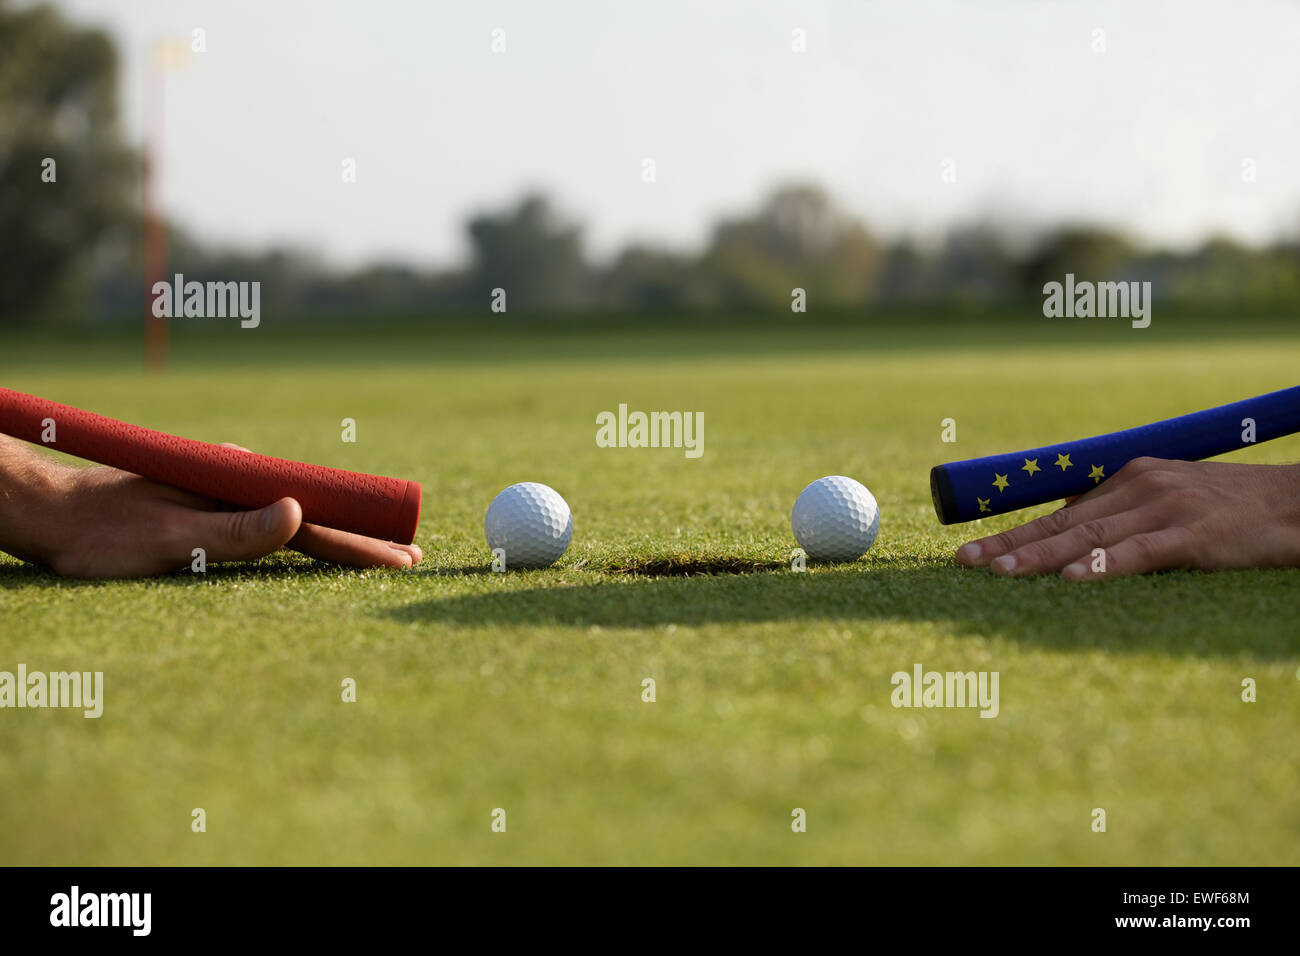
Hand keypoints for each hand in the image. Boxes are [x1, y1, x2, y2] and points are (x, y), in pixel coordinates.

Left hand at [0, 437, 421, 577]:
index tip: (404, 556)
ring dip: (341, 533)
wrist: (52, 513)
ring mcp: (228, 489)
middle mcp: (239, 481)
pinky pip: (274, 517)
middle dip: (365, 537)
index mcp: (237, 486)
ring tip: (378, 548)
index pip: (314, 522)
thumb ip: (234, 531)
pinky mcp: (213, 500)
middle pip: (316, 514)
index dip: (362, 543)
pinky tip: (319, 536)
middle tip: (412, 554)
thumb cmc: (100, 535)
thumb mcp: (166, 541)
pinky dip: (309, 530)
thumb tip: (300, 514)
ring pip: (299, 514)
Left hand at [955, 457, 1299, 579]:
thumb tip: (1071, 532)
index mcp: (1127, 479)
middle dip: (1009, 544)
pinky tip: (1073, 580)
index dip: (1013, 531)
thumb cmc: (1232, 509)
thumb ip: (1123, 514)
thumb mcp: (1170, 500)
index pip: (1059, 510)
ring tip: (1000, 574)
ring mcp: (1165, 509)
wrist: (1299, 503)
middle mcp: (1139, 487)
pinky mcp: (1194, 535)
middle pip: (1062, 521)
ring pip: (1089, 537)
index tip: (971, 551)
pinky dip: (1105, 566)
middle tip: (963, 563)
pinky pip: (1140, 553)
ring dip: (1040, 557)